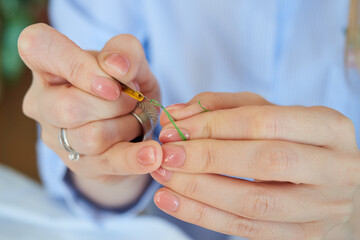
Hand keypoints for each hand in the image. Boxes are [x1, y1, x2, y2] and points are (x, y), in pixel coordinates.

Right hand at [19, 24, 161, 206]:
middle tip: (133, 99)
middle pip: (70, 107)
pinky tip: (153, 155)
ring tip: (137, 118)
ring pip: (91, 137)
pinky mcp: (80, 164)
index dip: (77, 66)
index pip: (36, 47)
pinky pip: (109, 162)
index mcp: (47, 64)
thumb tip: (116, 66)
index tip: (111, 82)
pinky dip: (135, 158)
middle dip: (116, 103)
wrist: (132, 122)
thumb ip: (125, 51)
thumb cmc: (124, 84)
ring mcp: (56, 138)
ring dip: (128, 125)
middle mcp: (41, 102)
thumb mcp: (130, 61)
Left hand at [151, 92, 359, 238]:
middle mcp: (335, 169)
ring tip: (163, 177)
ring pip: (252, 202)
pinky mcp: (303, 237)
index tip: (176, 128)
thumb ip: (225, 107)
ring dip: (199, 190)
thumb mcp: (271, 114)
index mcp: (329, 128)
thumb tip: (178, 113)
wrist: (337, 186)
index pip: (265, 122)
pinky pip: (246, 229)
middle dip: (207, 157)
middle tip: (167, 153)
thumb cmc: (297, 142)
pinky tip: (172, 201)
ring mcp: (322, 209)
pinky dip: (203, 216)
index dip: (215, 125)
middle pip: (264, 162)